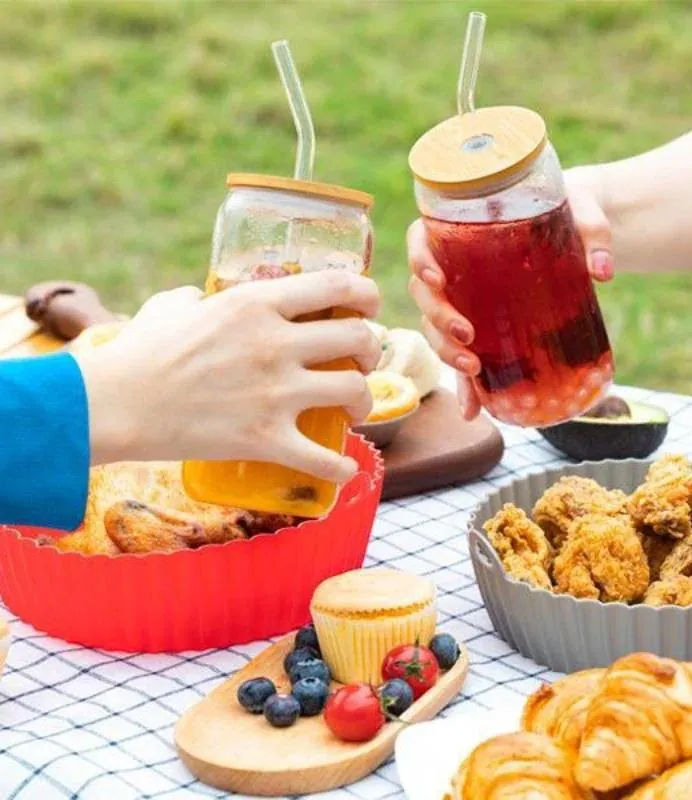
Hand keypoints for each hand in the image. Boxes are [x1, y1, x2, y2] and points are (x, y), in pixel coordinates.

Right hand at [75, 271, 380, 483]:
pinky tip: (344, 467)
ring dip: (364, 402)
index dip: (368, 295)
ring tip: (354, 411)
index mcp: (258, 303)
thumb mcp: (175, 306)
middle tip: (362, 362)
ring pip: (355, 391)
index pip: (338, 286)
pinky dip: (341, 466)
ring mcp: (275, 393)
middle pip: (360, 339)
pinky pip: (323, 459)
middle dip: (373, 350)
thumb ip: (200, 296)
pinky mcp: (265, 439)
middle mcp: (276, 343)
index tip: (370, 307)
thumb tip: (200, 297)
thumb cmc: (140, 351)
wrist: (114, 403)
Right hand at [408, 167, 612, 419]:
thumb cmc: (566, 208)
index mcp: (461, 227)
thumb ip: (591, 231)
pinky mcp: (481, 324)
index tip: (437, 278)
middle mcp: (452, 264)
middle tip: (468, 334)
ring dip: (445, 352)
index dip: (419, 260)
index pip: (420, 240)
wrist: (575, 225)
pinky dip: (466, 386)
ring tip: (473, 369)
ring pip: (433, 327)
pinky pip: (463, 354)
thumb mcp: (579, 209)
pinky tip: (473, 410)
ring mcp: (463, 298)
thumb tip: (602, 271)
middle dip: (438, 318)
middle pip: (423, 293)